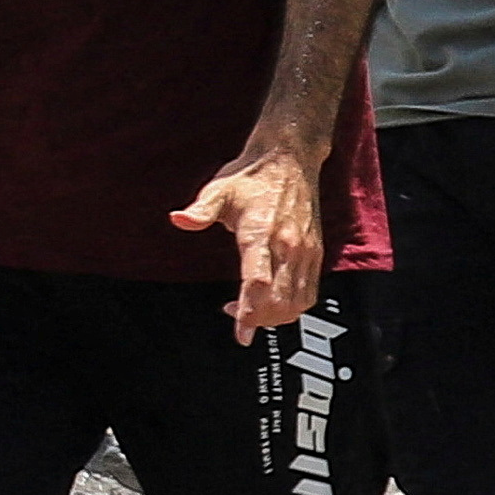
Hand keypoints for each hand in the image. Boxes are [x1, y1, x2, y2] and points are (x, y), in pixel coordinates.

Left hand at [172, 145, 326, 337]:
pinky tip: (272, 301)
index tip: (241, 334)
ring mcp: (306, 251)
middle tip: (237, 316)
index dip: (250, 312)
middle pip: (280, 301)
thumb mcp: (219, 189)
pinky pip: (310, 292)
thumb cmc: (251, 178)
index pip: (257, 282)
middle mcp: (289, 246)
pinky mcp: (316, 253)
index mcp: (261, 233)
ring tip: (252, 311)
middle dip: (260, 319)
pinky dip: (293, 307)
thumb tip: (178, 219)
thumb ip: (200, 210)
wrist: (291, 160)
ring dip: (277, 317)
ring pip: (299, 302)